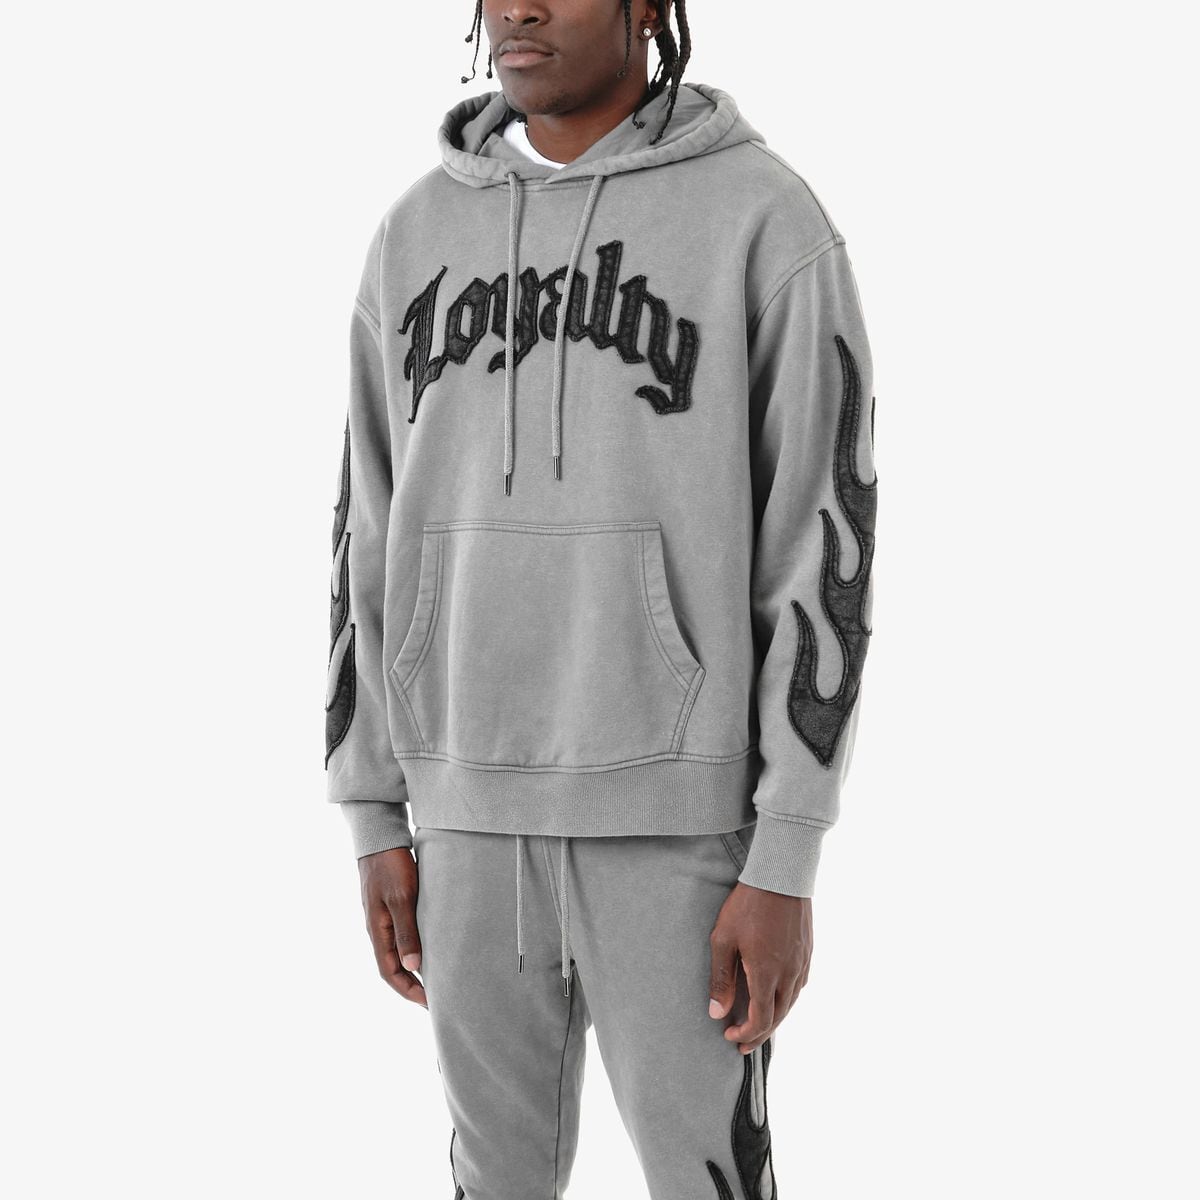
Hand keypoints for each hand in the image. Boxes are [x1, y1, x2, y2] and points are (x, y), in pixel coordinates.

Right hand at [358, 847, 427, 1007]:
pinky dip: (417, 949)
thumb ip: (406, 932)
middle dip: (413, 986)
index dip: (409, 991)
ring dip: (415, 969)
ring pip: (399, 953)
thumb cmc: (391, 867)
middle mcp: (379, 930)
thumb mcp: (401, 899)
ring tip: (438, 978)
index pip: (390, 973)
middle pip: (393, 968)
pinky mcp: (394, 907)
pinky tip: (433, 948)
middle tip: (438, 998)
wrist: (381, 838)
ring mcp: (385, 919)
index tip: (431, 1003)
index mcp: (378, 932)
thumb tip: (413, 967)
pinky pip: (404, 937)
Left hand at [708, 883, 811, 1052]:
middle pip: (778, 1017)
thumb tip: (717, 1013)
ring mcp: (802, 963)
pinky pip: (799, 986)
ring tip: (758, 1024)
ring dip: (775, 1018)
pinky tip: (777, 996)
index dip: (746, 1035)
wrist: (781, 874)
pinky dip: (786, 999)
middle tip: (742, 1041)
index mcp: (767, 974)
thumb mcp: (723, 939)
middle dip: (760, 1033)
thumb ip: (721, 978)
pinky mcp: (808, 951)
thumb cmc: (747, 904)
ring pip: (791, 1003)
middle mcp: (789, 974)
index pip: (760, 1021)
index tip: (729, 1037)